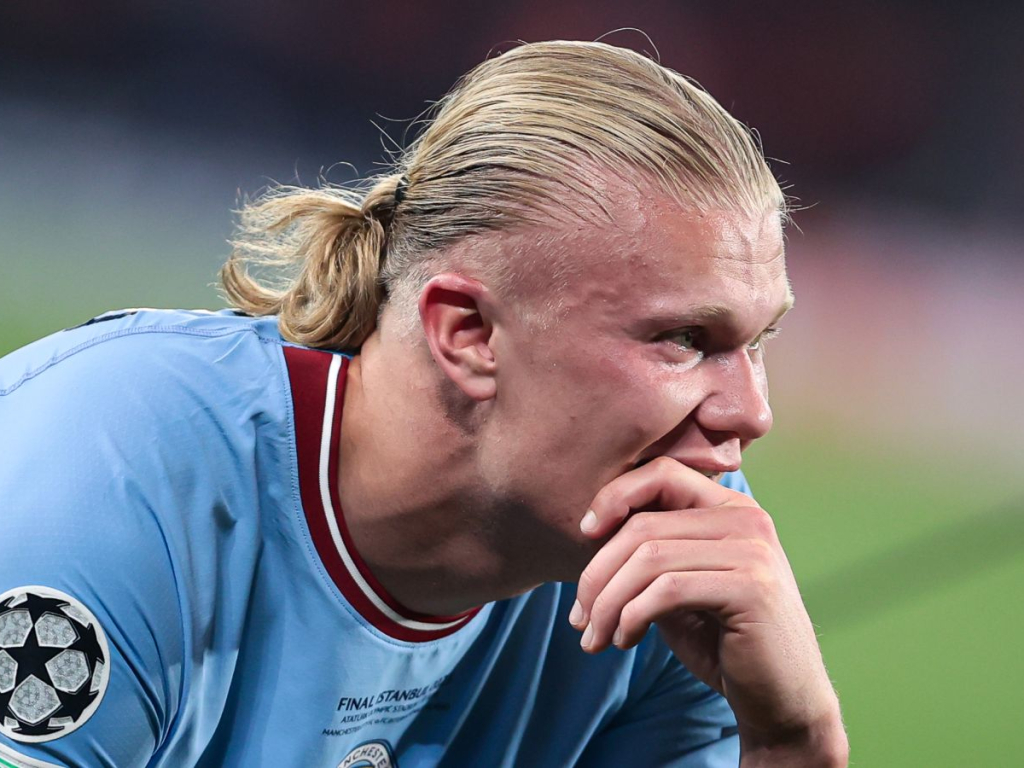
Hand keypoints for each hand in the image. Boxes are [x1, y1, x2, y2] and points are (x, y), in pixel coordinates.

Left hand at [571, 457, 847, 765]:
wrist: (781, 702)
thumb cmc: (723, 643)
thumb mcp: (678, 587)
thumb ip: (649, 554)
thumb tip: (590, 532)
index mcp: (731, 507)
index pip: (662, 473)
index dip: (614, 496)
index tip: (583, 535)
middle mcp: (747, 518)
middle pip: (644, 524)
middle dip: (597, 573)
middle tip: (578, 618)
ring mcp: (753, 551)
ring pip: (649, 558)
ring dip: (608, 603)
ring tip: (594, 637)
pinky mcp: (751, 588)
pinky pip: (667, 590)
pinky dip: (631, 616)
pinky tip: (624, 640)